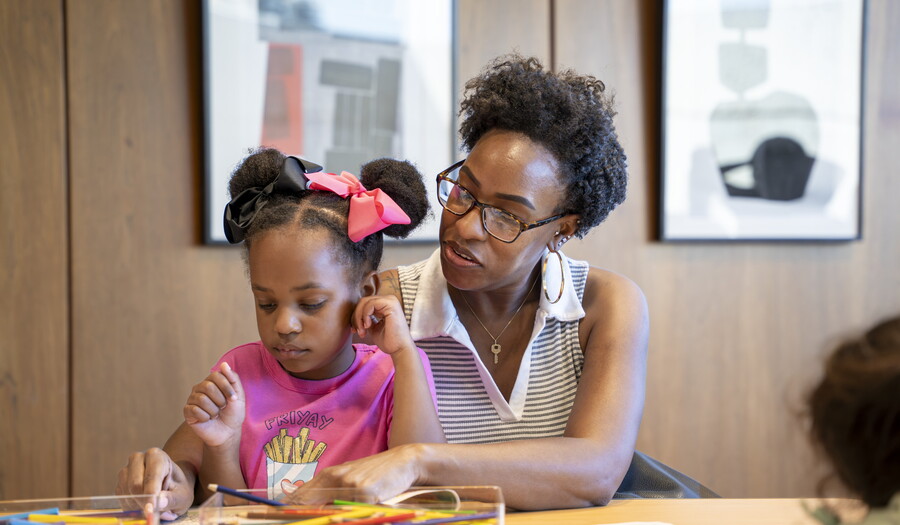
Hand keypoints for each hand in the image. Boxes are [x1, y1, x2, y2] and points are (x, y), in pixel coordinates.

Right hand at [116, 448, 192, 519]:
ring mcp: (126, 470)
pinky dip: (131, 506)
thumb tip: (160, 503)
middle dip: (143, 501)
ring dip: (137, 505)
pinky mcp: (120, 483)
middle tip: (153, 511)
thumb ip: (172, 499)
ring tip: (151, 507)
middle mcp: (138, 459)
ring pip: (126, 492)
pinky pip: (121, 498)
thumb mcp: (182, 495)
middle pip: (135, 484)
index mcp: (157, 456)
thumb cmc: (178, 487)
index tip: (152, 508)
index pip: (151, 476)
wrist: (170, 484)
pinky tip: (142, 506)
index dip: (151, 494)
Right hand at [183, 362, 244, 446]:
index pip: (216, 375)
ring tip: (215, 414)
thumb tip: (224, 364)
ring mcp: (192, 399)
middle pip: (208, 387)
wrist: (228, 432)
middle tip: (222, 408)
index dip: (226, 387)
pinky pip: (195, 410)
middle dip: (220, 400)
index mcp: (212, 381)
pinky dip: (206, 417)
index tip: (234, 398)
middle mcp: (200, 388)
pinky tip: (207, 419)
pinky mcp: (187, 411)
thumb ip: (233, 378)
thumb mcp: (238, 395)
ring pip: (202, 400)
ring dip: (214, 411)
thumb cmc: (233, 413)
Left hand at [284, 444, 423, 504]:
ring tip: (334, 510)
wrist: (403, 461)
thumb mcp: (349, 478)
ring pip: (329, 512)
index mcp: (329, 475)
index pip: (299, 496)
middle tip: (284, 519)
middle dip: (297, 515)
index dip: (284, 510)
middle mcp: (336, 478)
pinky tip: (360, 512)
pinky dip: (352, 517)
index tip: (272, 516)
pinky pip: (352, 513)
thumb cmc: (375, 473)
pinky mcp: (366, 494)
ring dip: (328, 517)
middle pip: (306, 503)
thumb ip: (329, 491)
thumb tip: (301, 505)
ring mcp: (350, 486)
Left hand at [352, 295, 414, 355]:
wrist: (399, 349)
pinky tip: (368, 326)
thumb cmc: (388, 340)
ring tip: (362, 331)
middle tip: (357, 331)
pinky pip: (370, 304)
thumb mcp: (373, 327)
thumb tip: (353, 314)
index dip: (356, 316)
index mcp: (385, 304)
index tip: (355, 330)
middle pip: (363, 301)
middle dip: (356, 317)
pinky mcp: (391, 304)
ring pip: (364, 302)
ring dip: (359, 318)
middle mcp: (388, 300)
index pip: (364, 304)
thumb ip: (366, 318)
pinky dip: (365, 315)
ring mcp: (390, 301)